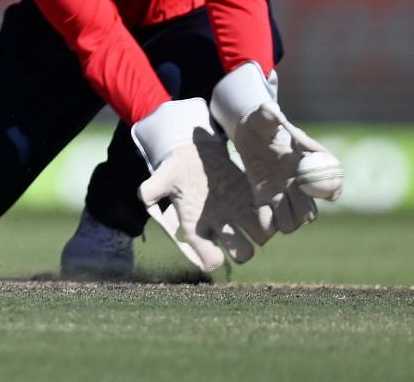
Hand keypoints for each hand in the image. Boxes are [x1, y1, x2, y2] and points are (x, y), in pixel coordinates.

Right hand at [133, 98, 267, 272]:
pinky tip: (260, 202)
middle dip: (243, 248)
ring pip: (260, 239)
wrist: (193, 154)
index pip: (209, 259)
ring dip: (261, 231)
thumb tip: (145, 197)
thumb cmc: (174, 169)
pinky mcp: (251, 202)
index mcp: (196, 229)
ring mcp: (238, 216)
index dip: (212, 256)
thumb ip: (151, 189)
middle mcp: (220, 228)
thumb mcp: (160, 177)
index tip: (213, 243)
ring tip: (255, 214)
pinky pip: (268, 218)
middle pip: (243, 254)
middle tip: (239, 231)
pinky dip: (269, 215)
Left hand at [211, 62, 343, 234]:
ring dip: (286, 220)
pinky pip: (272, 219)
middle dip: (302, 212)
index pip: (332, 182)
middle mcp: (301, 183)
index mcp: (310, 164)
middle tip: (286, 200)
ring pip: (295, 219)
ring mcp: (285, 194)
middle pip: (311, 210)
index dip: (330, 190)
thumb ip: (269, 115)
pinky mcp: (266, 200)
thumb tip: (272, 110)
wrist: (248, 132)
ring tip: (273, 207)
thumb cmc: (261, 122)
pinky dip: (268, 222)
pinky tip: (261, 215)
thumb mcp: (263, 116)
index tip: (313, 186)